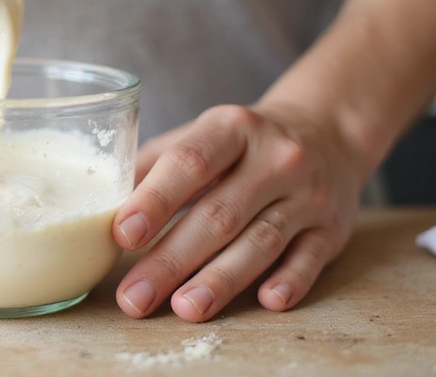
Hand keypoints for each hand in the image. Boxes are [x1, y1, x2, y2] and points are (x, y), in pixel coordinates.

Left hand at [112, 104, 365, 321]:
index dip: (155, 200)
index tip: (122, 235)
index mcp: (232, 127)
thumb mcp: (201, 136)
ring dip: (221, 280)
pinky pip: (310, 258)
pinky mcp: (331, 229)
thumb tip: (103, 207)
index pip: (190, 162)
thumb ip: (155, 166)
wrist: (327, 133)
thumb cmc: (242, 144)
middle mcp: (275, 158)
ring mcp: (307, 194)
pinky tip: (265, 301)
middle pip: (219, 214)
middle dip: (172, 260)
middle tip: (134, 296)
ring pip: (261, 241)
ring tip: (184, 308)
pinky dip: (289, 280)